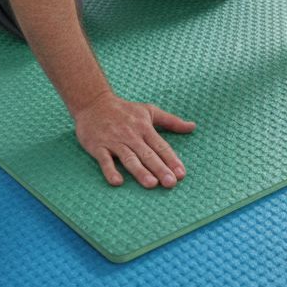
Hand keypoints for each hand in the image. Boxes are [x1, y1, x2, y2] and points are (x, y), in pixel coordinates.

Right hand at [72, 91, 195, 188]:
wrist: (93, 102)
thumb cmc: (124, 110)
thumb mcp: (149, 111)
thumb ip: (171, 121)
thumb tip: (193, 127)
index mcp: (144, 128)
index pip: (161, 146)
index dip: (171, 160)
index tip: (181, 174)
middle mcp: (131, 135)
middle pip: (148, 154)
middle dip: (160, 169)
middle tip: (171, 183)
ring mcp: (114, 141)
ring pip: (129, 158)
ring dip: (140, 171)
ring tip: (151, 184)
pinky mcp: (98, 146)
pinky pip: (104, 160)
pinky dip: (110, 171)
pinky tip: (118, 182)